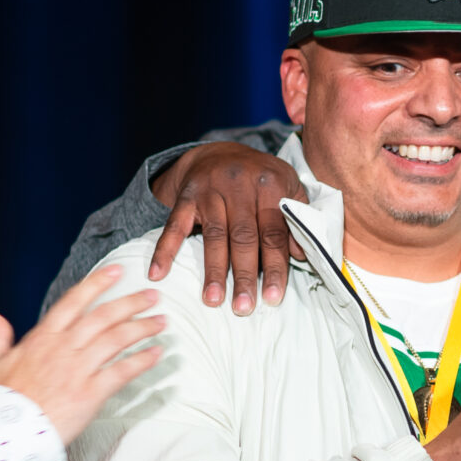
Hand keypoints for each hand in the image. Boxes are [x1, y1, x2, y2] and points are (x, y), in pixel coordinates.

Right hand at [0, 266, 165, 441]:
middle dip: (131, 302)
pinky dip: (141, 361)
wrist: (4, 434)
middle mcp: (63, 348)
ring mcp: (78, 369)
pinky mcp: (90, 393)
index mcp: (41, 338)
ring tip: (161, 321)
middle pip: (103, 316)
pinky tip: (156, 353)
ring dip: (142, 327)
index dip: (97, 283)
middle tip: (153, 295)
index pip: (73, 301)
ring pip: (116, 339)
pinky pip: (121, 372)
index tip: (116, 271)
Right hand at [149, 141, 306, 313]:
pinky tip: (158, 273)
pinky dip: (165, 249)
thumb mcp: (288, 186)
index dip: (274, 268)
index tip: (272, 298)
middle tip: (243, 307)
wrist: (219, 152)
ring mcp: (210, 189)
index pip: (274, 234)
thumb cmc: (260, 178)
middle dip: (243, 275)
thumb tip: (302, 255)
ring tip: (213, 300)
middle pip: (244, 238)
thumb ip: (297, 218)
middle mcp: (240, 185)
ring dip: (213, 270)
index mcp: (270, 184)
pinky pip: (174, 225)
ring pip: (214, 235)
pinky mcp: (186, 196)